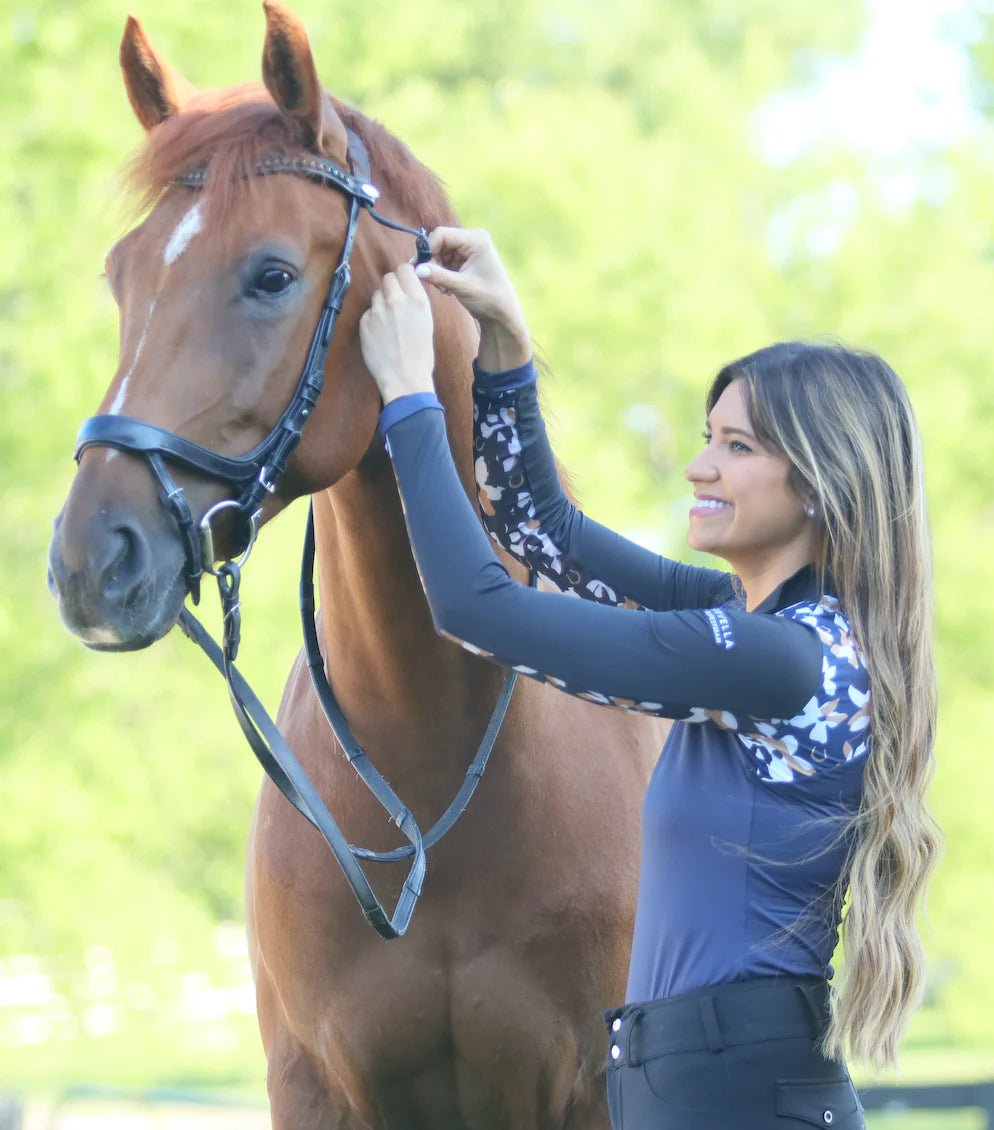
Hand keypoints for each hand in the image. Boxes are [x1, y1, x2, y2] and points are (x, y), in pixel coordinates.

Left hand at [359, 263, 434, 404]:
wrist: (404, 378)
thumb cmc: (420, 355)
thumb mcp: (427, 322)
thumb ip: (415, 301)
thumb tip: (406, 288)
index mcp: (417, 300)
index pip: (404, 269)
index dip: (403, 274)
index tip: (403, 282)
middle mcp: (396, 301)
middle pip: (388, 278)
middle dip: (391, 287)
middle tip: (395, 303)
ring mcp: (378, 311)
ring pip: (376, 295)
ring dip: (381, 303)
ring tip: (388, 323)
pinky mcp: (364, 322)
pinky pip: (368, 312)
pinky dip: (373, 320)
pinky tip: (381, 335)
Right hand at [415, 228, 530, 370]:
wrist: (501, 314)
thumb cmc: (488, 300)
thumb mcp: (462, 287)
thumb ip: (439, 276)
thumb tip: (416, 269)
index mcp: (476, 239)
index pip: (442, 234)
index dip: (428, 249)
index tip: (420, 267)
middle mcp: (472, 240)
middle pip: (439, 243)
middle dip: (433, 262)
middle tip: (432, 281)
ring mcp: (468, 250)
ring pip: (439, 253)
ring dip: (437, 271)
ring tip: (445, 289)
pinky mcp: (464, 260)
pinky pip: (444, 262)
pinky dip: (441, 275)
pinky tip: (449, 289)